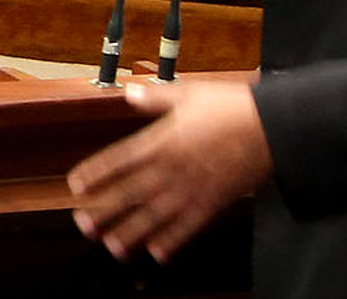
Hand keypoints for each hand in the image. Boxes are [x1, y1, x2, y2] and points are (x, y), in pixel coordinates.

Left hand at [69, 80, 272, 263]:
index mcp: (162, 141)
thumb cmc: (230, 106)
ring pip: (154, 217)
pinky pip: (188, 228)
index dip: (96, 173)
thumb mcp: (188, 93)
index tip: (75, 184)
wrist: (271, 128)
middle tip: (82, 224)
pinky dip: (171, 242)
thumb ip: (155, 98)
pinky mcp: (212, 203)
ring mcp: (191, 190)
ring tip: (111, 246)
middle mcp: (172, 170)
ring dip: (130, 233)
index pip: (120, 159)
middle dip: (104, 211)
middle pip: (130, 194)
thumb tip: (129, 92)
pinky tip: (157, 254)